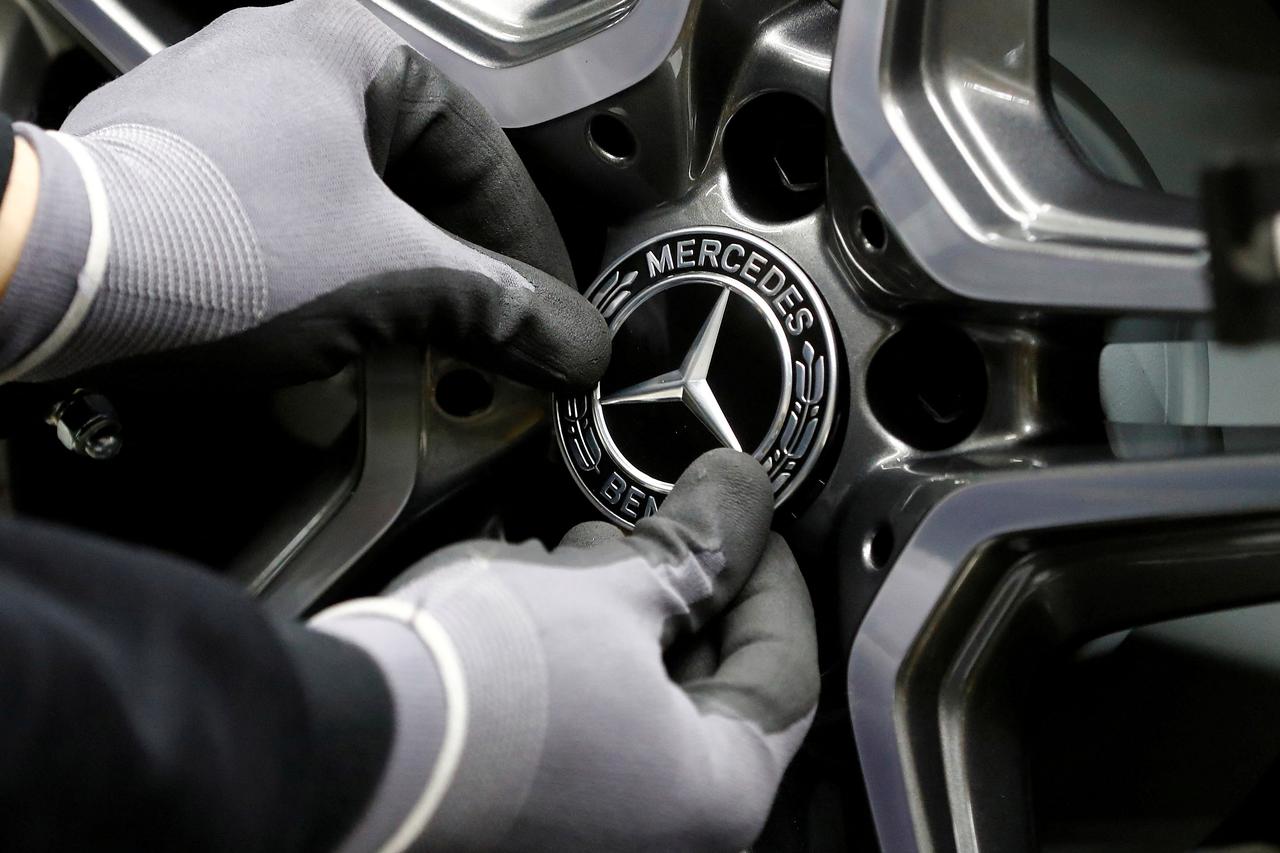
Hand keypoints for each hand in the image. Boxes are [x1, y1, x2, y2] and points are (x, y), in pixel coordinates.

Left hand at [0, 0, 607, 387]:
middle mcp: (281, 58)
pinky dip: (334, 264)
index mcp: (347, 46)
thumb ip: (500, 307)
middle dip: (465, 260)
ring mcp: (223, 109)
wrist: (50, 280)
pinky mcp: (181, 165)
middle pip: (420, 174)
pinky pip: (294, 212)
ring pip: (356, 196)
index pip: (483, 152)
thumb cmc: (213, 244)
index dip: (530, 242)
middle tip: (496, 328)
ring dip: (402, 267)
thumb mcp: (391, 278)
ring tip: (424, 331)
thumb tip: (577, 341)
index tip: (549, 307)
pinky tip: (340, 316)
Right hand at [314, 449, 819, 851]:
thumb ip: (696, 546)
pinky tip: (540, 607)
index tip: (751, 526)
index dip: (773, 580)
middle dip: (688, 593)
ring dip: (625, 618)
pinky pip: (587, 723)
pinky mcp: (530, 812)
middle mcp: (660, 833)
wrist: (340, 742)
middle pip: (711, 687)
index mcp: (715, 796)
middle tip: (668, 528)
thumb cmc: (477, 690)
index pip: (786, 674)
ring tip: (586, 559)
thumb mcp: (609, 591)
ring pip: (643, 701)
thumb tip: (740, 497)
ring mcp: (591, 829)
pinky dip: (579, 659)